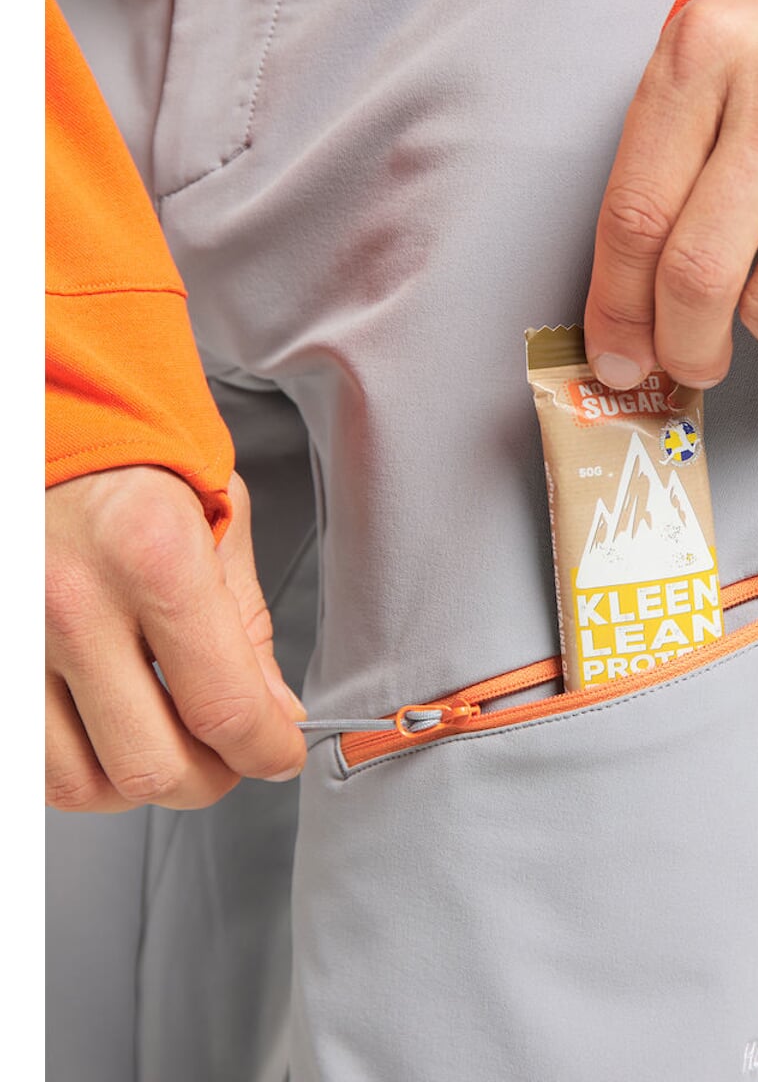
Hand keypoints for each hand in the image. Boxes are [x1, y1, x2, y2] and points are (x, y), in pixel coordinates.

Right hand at [45, 466, 306, 811]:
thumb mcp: (218, 519)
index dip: (268, 750)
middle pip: (151, 765)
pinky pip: (33, 760)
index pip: (223, 706)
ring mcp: (13, 635)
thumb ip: (247, 626)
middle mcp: (70, 602)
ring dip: (142, 782)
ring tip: (174, 740)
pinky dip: (84, 764)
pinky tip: (114, 727)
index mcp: (152, 556)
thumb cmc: (135, 461)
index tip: (281, 751)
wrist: (49, 422)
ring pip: (81, 783)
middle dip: (214, 777)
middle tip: (235, 753)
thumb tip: (275, 713)